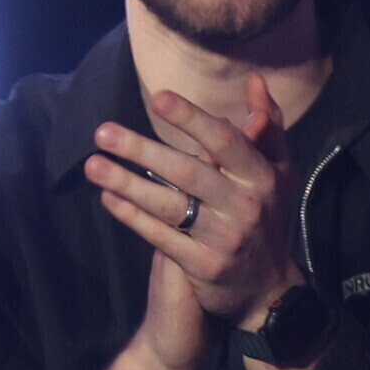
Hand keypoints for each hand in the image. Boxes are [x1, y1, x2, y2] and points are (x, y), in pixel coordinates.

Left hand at [84, 75, 299, 326]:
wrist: (267, 287)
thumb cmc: (265, 214)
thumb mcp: (277, 172)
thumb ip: (266, 128)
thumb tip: (254, 81)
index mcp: (263, 177)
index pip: (225, 142)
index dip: (192, 119)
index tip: (158, 98)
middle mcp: (246, 205)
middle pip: (188, 172)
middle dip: (142, 150)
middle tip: (102, 132)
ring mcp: (225, 238)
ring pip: (170, 205)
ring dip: (127, 183)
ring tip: (92, 164)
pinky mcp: (203, 266)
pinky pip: (160, 236)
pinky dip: (132, 216)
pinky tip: (106, 197)